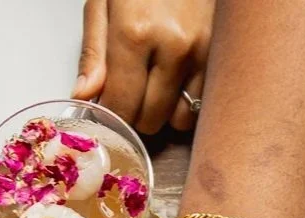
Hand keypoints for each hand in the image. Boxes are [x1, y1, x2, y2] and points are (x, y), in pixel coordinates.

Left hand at [74, 0, 211, 133]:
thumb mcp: (104, 3)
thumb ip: (94, 52)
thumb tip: (85, 95)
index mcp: (135, 32)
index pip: (121, 104)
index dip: (110, 113)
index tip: (106, 106)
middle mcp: (172, 48)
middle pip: (150, 119)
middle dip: (136, 112)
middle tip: (129, 91)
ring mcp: (201, 56)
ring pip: (179, 119)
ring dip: (164, 111)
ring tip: (155, 84)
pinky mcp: (219, 59)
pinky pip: (202, 105)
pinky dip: (186, 103)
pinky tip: (176, 81)